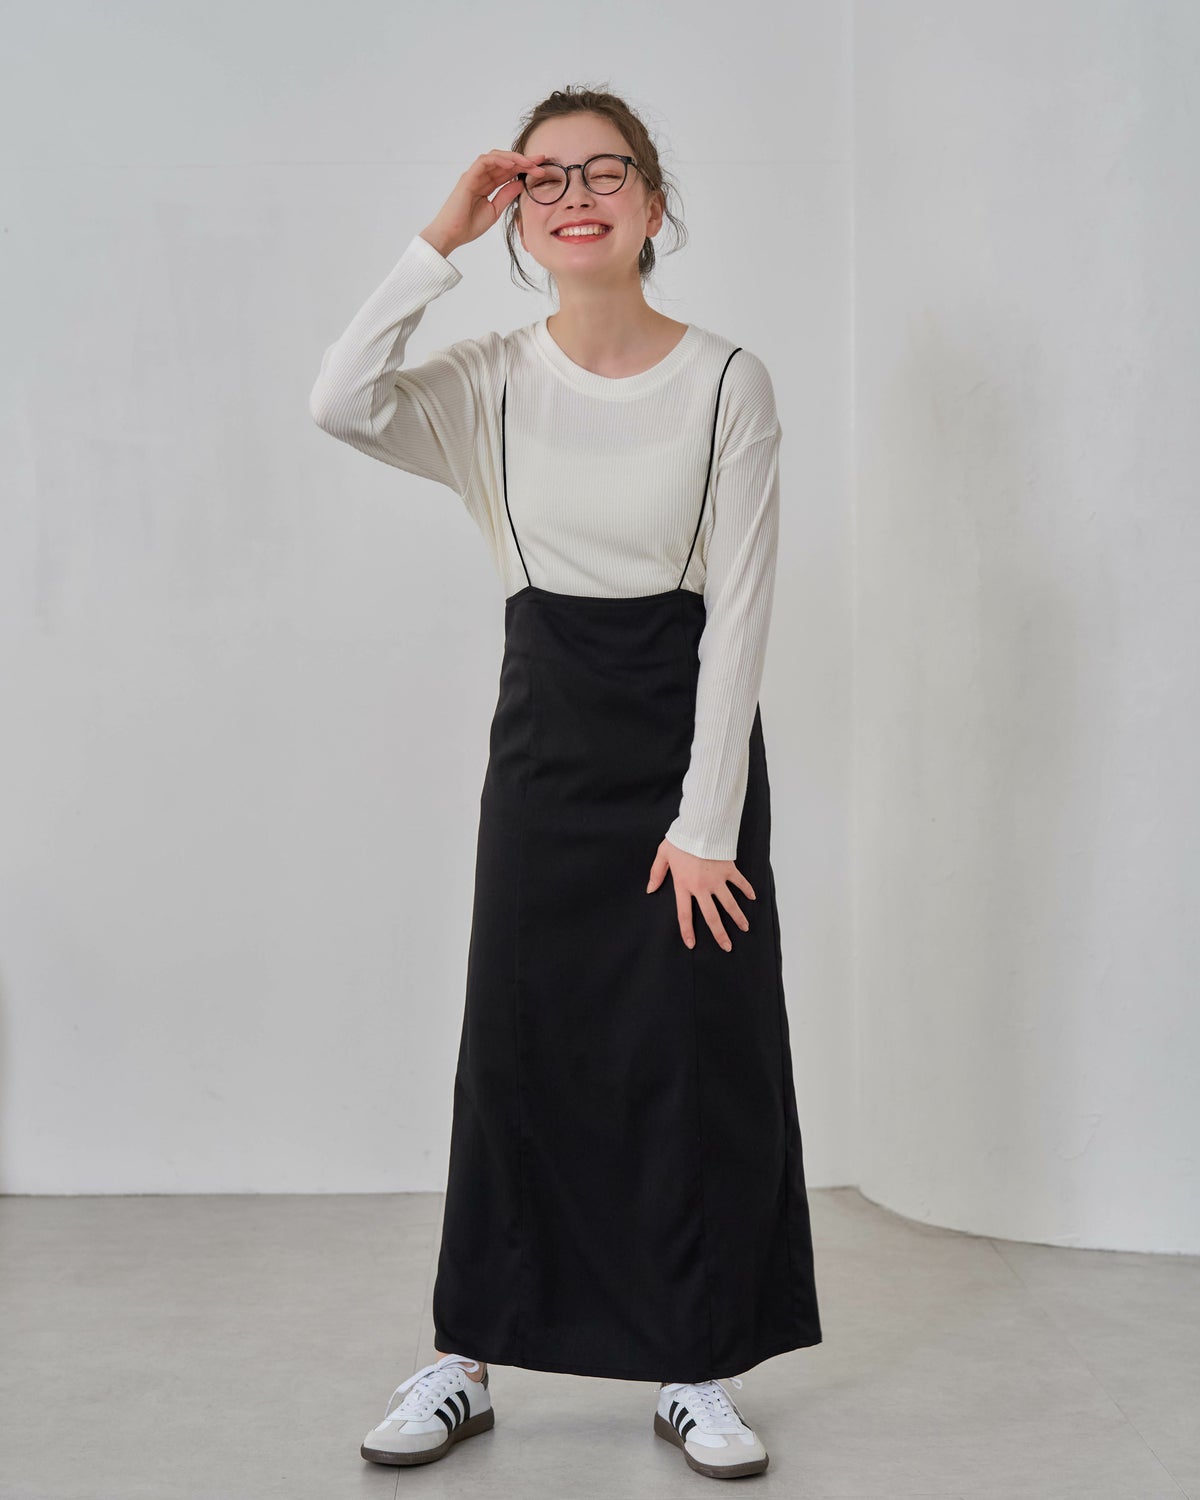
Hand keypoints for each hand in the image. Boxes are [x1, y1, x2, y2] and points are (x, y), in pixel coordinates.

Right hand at [420, 149, 550, 256]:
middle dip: (524, 160)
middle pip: (505, 162)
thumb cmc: (468, 226)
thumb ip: (506, 195)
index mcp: (487, 185)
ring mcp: (474, 175)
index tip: (541, 169)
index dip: (525, 168)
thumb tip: (521, 183)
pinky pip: (485, 161)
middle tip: (542, 161)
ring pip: (496, 157)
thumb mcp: (494, 210)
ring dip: (514, 158)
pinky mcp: (468, 177)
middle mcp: (481, 177)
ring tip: (529, 163)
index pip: (508, 172)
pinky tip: (512, 164)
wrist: (452, 235)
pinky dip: (499, 160)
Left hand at [646, 838, 755, 952]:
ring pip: (730, 904)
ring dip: (738, 917)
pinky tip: (753, 898)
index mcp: (684, 885)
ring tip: (745, 928)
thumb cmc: (680, 840)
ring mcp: (717, 880)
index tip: (691, 944)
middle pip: (712, 916)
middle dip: (720, 934)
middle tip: (727, 946)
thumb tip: (650, 889)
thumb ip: (656, 873)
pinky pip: (740, 883)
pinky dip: (747, 890)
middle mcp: (701, 887)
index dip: (687, 931)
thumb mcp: (663, 855)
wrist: (699, 826)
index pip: (684, 914)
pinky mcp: (729, 869)